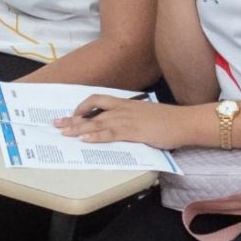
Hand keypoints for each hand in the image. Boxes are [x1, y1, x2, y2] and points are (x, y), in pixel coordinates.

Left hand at [54, 94, 189, 147]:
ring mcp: (127, 119)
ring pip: (97, 123)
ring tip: (64, 133)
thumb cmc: (167, 120)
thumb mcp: (145, 115)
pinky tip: (85, 139)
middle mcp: (123, 109)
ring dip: (79, 128)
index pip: (98, 100)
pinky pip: (111, 133)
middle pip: (92, 112)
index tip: (71, 114)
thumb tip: (120, 125)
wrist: (183, 122)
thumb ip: (131, 118)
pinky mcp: (134, 131)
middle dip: (72, 119)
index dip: (82, 107)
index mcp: (125, 104)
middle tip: (56, 124)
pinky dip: (96, 136)